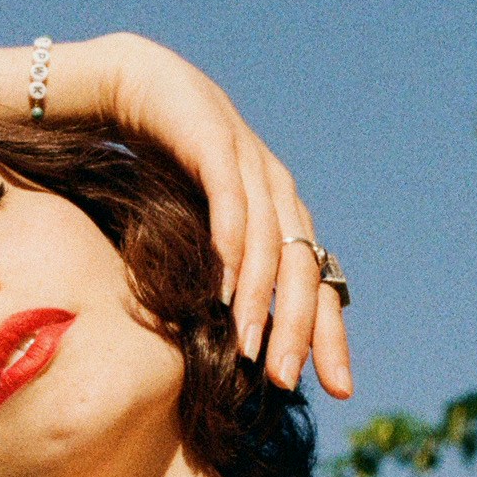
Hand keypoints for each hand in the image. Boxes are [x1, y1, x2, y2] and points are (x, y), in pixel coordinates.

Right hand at [87, 36, 352, 398]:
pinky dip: (232, 247)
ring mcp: (251, 164)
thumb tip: (230, 339)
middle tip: (287, 381)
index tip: (341, 390)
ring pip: (269, 244)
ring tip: (252, 351)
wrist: (135, 86)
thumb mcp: (200, 223)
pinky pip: (230, 202)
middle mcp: (277, 192)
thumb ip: (222, 268)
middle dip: (300, 331)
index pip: (319, 284)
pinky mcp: (215, 143)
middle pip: (304, 271)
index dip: (331, 336)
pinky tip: (226, 289)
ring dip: (262, 301)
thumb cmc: (165, 163)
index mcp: (283, 216)